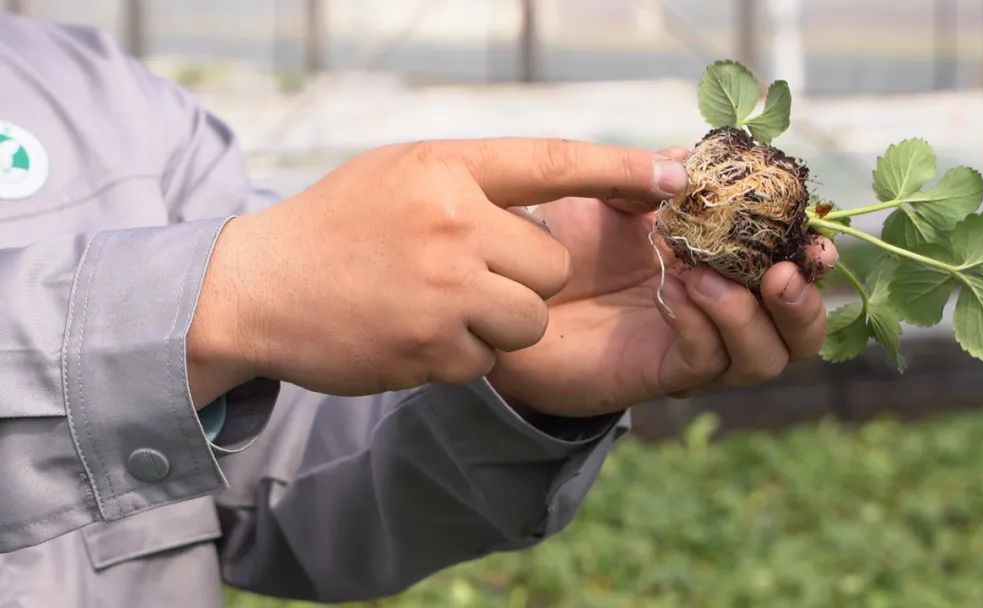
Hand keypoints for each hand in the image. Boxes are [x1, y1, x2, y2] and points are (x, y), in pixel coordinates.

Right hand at [186, 139, 688, 404]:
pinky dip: (461, 354)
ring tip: (440, 305)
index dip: (621, 167)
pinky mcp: (431, 351)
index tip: (676, 174)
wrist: (255, 288)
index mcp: (446, 168)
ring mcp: (443, 292)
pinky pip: (489, 359)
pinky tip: (413, 333)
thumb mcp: (401, 173)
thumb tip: (557, 192)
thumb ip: (475, 180)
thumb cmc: (336, 225)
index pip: (555, 161)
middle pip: (550, 267)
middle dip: (522, 279)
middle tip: (466, 274)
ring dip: (500, 321)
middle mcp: (452, 225)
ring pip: (531, 319)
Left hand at [487, 148, 836, 416]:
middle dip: (804, 306)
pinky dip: (698, 324)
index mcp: (720, 266)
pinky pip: (703, 361)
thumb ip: (649, 176)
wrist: (505, 294)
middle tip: (781, 274)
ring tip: (705, 276)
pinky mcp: (657, 373)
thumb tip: (690, 158)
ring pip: (761, 359)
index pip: (789, 273)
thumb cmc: (558, 244)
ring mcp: (690, 346)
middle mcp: (717, 313)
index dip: (813, 260)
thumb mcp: (605, 196)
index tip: (818, 238)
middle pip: (797, 335)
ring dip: (745, 315)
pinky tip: (671, 291)